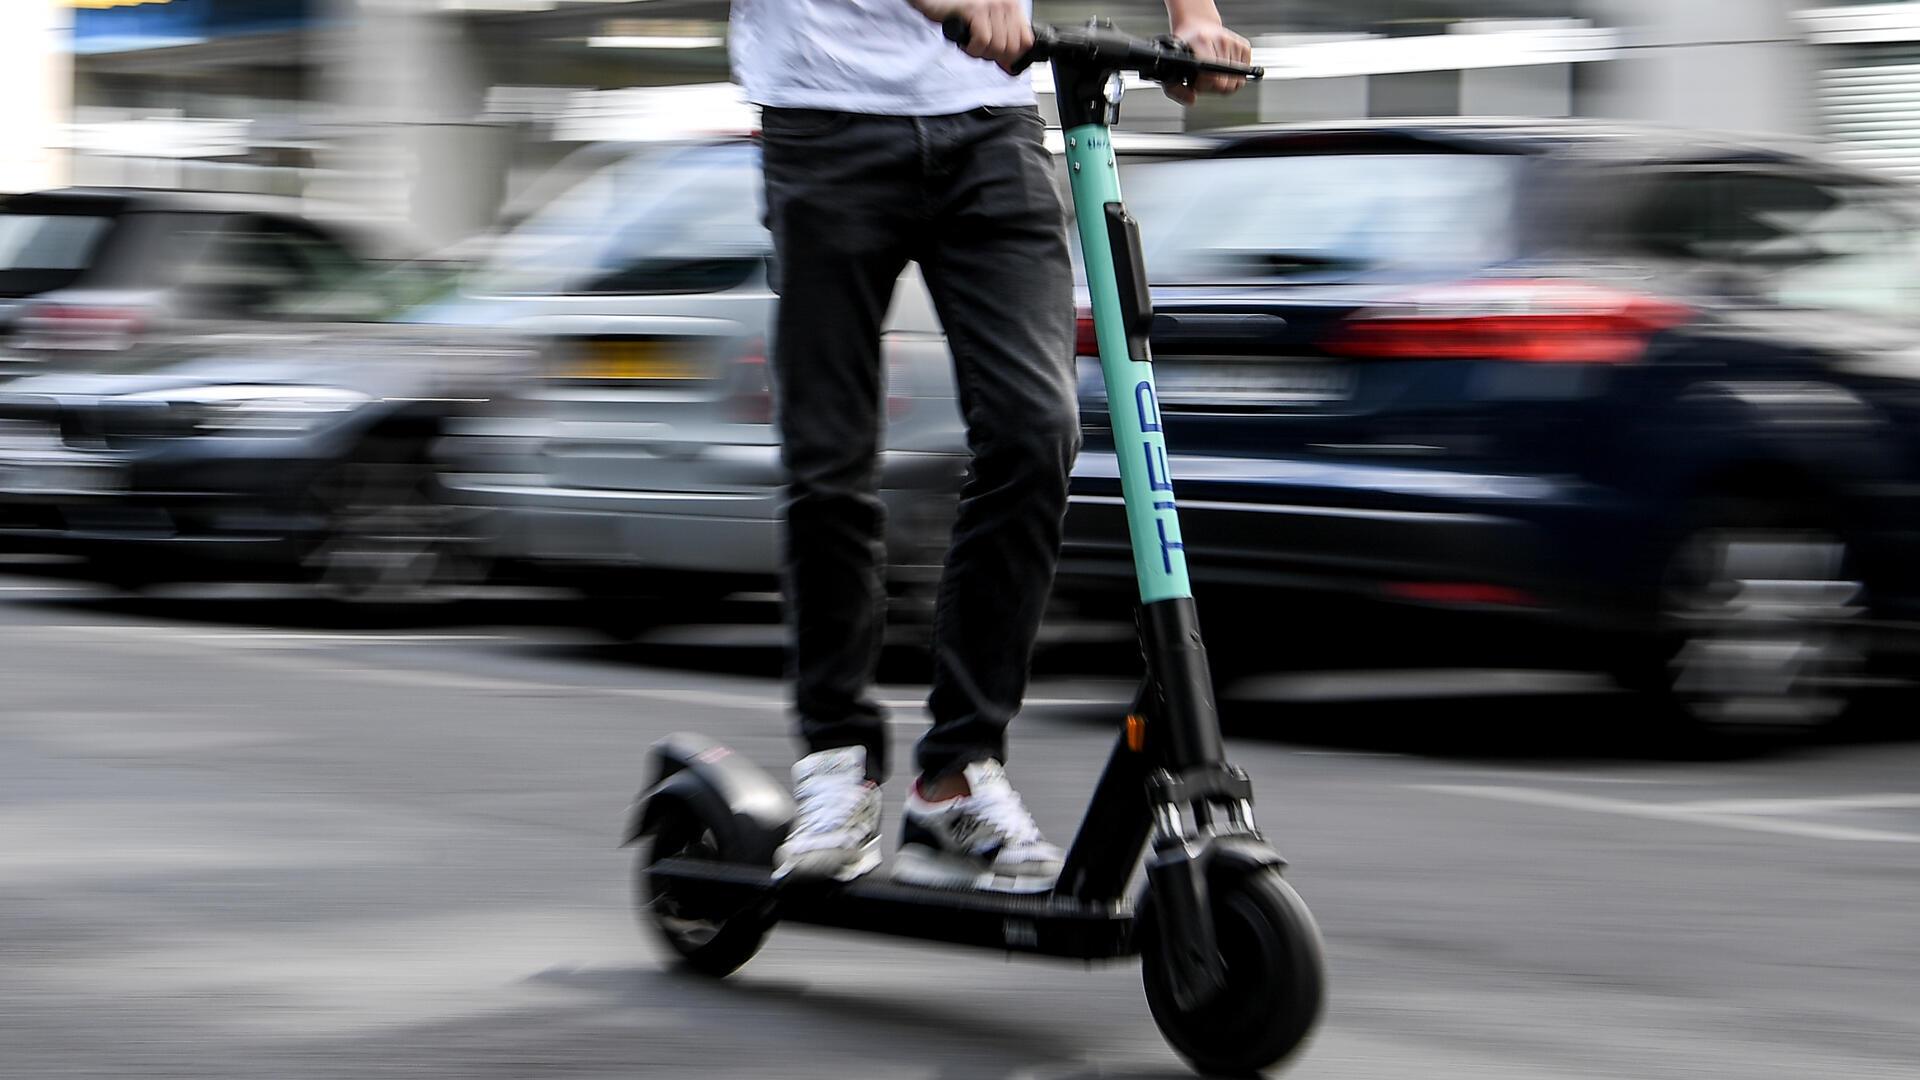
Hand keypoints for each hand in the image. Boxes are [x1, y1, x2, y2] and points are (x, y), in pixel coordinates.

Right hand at [909, 0, 1033, 73]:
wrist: (938, 1)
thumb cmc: (961, 12)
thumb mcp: (988, 26)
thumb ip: (1002, 43)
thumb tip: (1010, 66)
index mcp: (1012, 7)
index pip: (1026, 41)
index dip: (1013, 56)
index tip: (1001, 59)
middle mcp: (1005, 4)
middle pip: (1011, 47)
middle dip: (994, 56)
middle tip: (980, 49)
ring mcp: (991, 5)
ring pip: (997, 46)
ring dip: (981, 52)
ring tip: (972, 44)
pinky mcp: (975, 9)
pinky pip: (982, 41)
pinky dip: (972, 48)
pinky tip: (966, 42)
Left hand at [1164, 20, 1251, 104]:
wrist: (1197, 26)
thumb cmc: (1186, 48)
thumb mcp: (1173, 67)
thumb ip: (1175, 90)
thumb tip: (1192, 100)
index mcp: (1202, 41)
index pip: (1212, 77)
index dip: (1203, 86)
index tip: (1196, 80)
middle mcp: (1221, 40)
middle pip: (1226, 83)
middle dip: (1214, 87)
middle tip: (1204, 78)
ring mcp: (1234, 42)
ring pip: (1237, 81)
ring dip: (1224, 82)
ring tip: (1213, 72)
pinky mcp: (1245, 45)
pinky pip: (1244, 73)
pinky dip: (1234, 75)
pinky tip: (1223, 67)